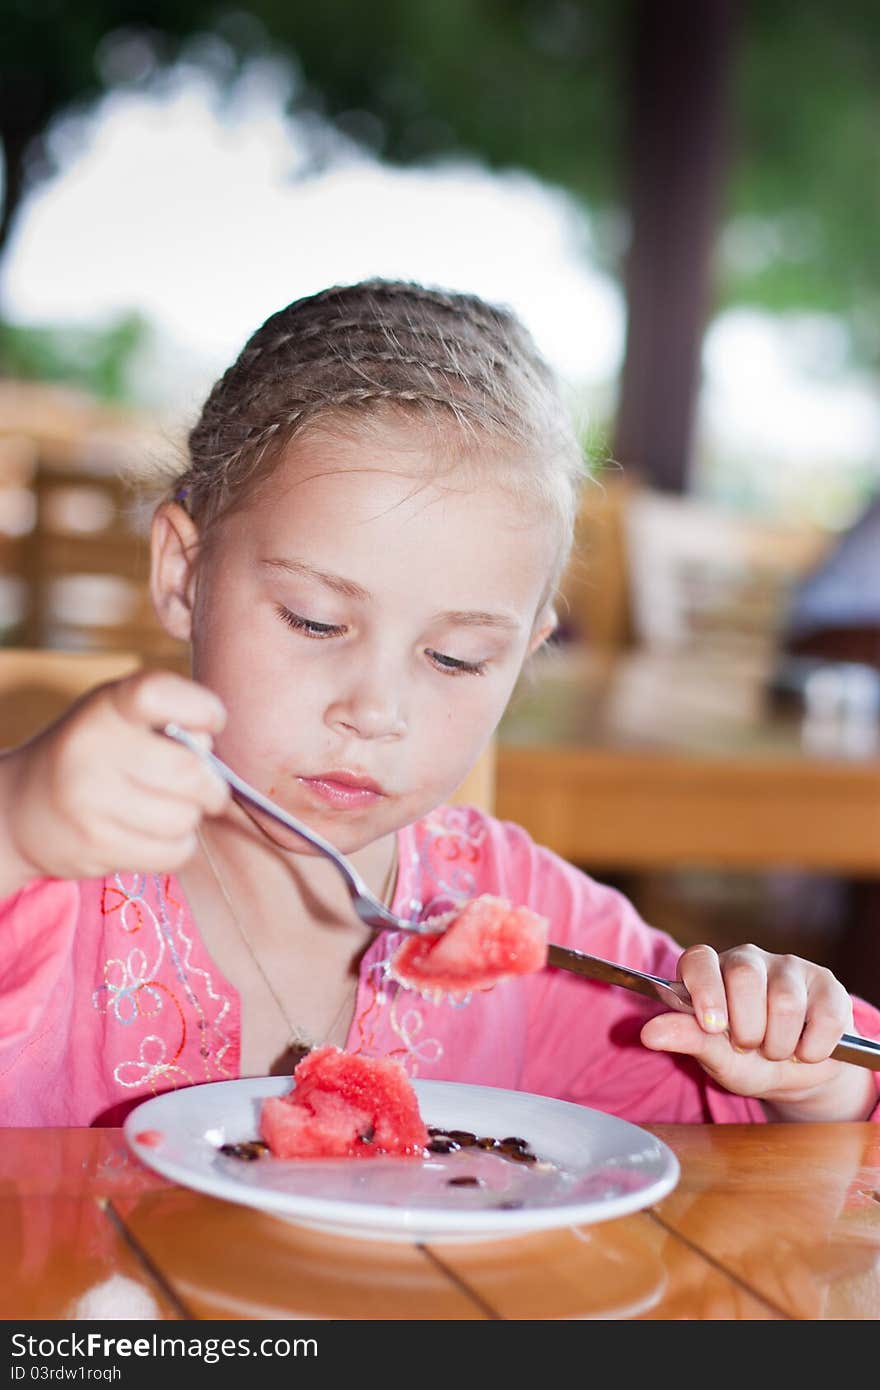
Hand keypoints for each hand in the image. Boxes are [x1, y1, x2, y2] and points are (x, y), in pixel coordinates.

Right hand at [2, 669, 229, 884]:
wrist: (22, 809)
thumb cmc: (94, 755)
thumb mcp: (120, 717)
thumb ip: (170, 721)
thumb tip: (210, 752)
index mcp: (106, 705)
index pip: (156, 693)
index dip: (201, 707)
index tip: (212, 721)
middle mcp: (92, 748)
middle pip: (189, 772)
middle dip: (211, 784)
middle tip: (206, 787)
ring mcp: (89, 800)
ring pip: (184, 818)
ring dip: (191, 817)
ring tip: (170, 808)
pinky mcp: (96, 845)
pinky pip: (172, 852)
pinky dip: (177, 846)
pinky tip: (156, 833)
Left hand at [640, 943, 876, 1120]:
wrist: (797, 1075)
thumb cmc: (746, 1059)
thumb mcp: (713, 1056)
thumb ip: (686, 1039)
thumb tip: (648, 1032)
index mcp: (711, 970)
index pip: (699, 958)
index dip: (705, 990)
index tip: (713, 1026)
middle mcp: (749, 960)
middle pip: (744, 976)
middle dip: (747, 1026)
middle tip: (748, 1046)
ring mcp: (790, 968)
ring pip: (785, 1000)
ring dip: (780, 1043)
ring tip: (776, 1050)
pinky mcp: (827, 985)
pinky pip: (825, 1015)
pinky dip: (814, 1047)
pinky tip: (806, 1051)